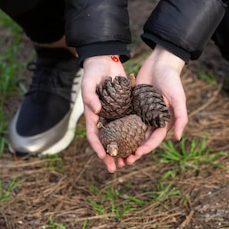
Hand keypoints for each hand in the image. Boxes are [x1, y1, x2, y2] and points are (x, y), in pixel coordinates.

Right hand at [82, 55, 127, 172]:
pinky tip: (140, 144)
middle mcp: (104, 118)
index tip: (103, 157)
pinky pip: (130, 124)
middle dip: (111, 155)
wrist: (106, 60)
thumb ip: (90, 97)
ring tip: (129, 161)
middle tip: (115, 168)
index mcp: (93, 115)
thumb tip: (96, 111)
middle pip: (108, 141)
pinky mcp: (126, 108)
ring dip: (124, 149)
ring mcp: (116, 114)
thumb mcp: (88, 83)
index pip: (94, 135)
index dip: (98, 147)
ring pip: (120, 136)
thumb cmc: (93, 72)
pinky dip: (134, 135)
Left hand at [125, 45, 187, 165]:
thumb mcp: (178, 98)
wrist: (160, 62)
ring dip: (123, 143)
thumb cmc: (172, 80)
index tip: (136, 155)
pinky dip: (117, 127)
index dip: (146, 149)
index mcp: (163, 121)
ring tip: (114, 153)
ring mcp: (140, 112)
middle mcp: (151, 120)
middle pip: (140, 140)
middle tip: (123, 162)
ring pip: (130, 132)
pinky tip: (107, 134)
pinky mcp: (131, 105)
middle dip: (133, 152)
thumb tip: (178, 138)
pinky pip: (123, 118)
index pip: (154, 140)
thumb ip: (181, 117)